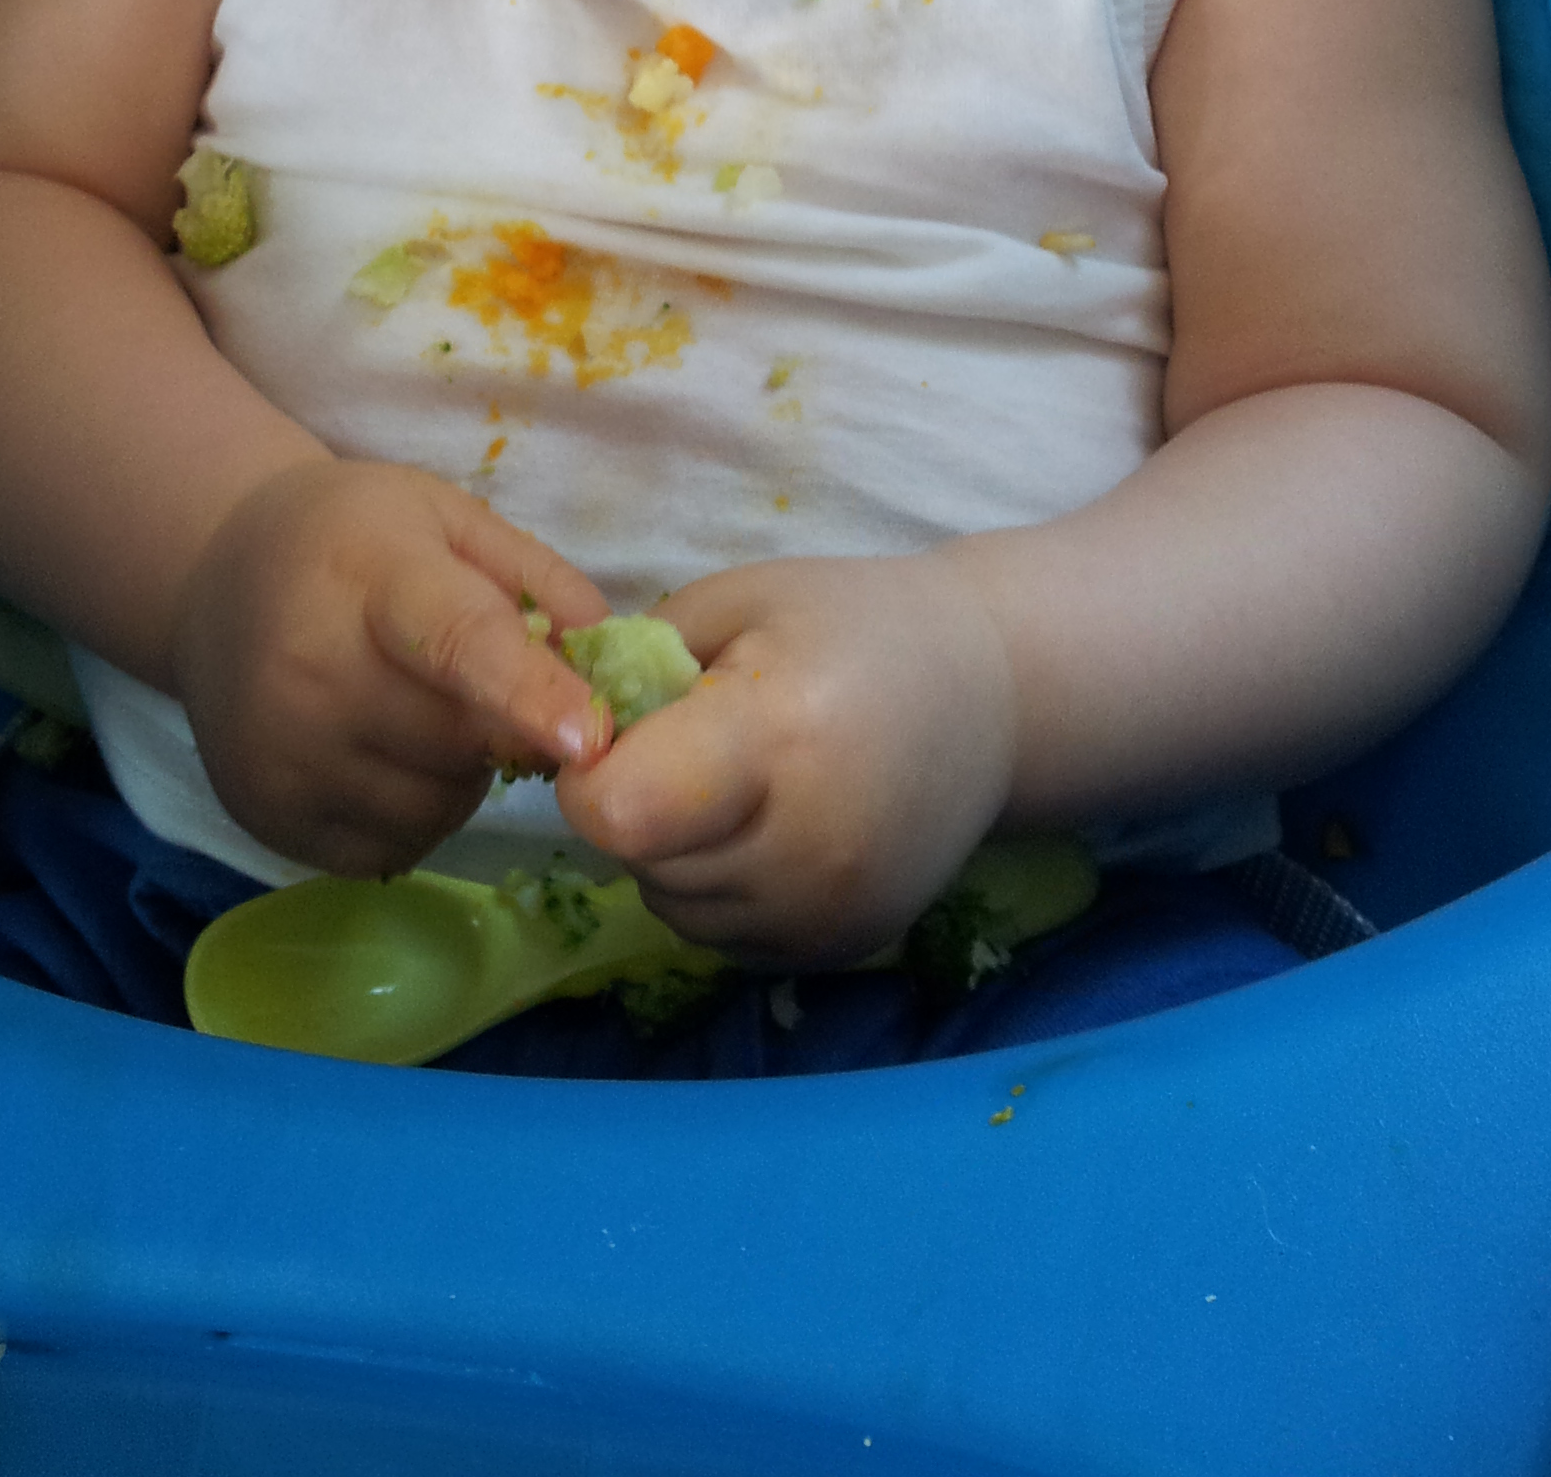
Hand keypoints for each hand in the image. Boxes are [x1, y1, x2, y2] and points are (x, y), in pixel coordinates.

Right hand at [170, 458, 611, 874]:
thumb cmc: (354, 538)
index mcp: (370, 578)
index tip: (592, 739)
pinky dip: (416, 816)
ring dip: (460, 777)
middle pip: (458, 742)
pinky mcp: (269, 817)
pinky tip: (391, 755)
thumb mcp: (447, 517)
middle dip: (502, 728)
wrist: (217, 577)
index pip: (457, 644)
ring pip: (432, 808)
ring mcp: (282, 756)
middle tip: (483, 686)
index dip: (530, 693)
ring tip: (425, 713)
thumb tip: (610, 658)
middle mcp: (311, 674)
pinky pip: (391, 849)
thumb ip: (538, 578)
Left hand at [554, 549, 1018, 964]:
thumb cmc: (855, 625)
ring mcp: (828, 912)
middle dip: (631, 808)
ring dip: (670, 856)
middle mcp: (805, 845)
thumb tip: (559, 716)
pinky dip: (719, 890)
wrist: (992, 700)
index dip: (591, 775)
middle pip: (640, 862)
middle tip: (683, 748)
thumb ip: (639, 659)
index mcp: (776, 736)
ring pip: (674, 909)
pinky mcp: (840, 950)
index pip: (621, 812)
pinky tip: (766, 827)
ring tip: (729, 785)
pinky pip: (723, 937)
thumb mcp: (743, 600)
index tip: (617, 733)